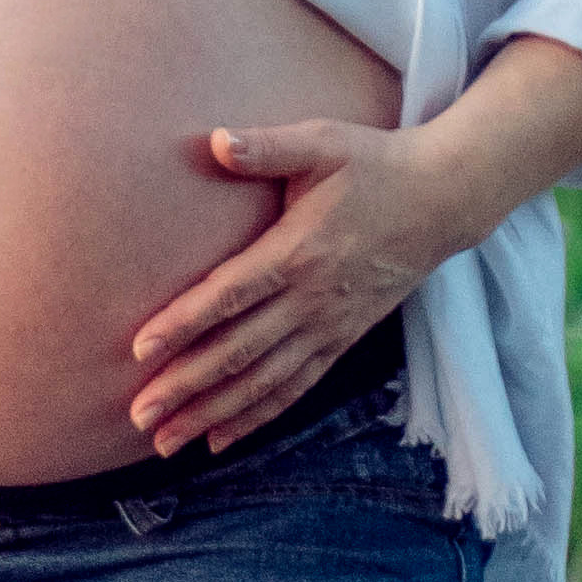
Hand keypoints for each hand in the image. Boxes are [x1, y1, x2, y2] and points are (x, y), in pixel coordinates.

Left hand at [127, 121, 452, 456]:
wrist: (443, 199)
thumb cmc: (374, 165)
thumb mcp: (323, 143)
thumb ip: (268, 147)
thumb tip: (216, 140)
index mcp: (297, 252)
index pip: (230, 296)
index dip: (184, 323)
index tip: (141, 349)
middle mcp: (311, 300)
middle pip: (239, 352)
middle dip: (186, 386)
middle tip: (138, 415)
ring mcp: (329, 326)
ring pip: (264, 382)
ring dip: (214, 414)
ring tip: (167, 441)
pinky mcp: (343, 339)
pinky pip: (296, 387)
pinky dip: (258, 416)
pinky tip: (222, 440)